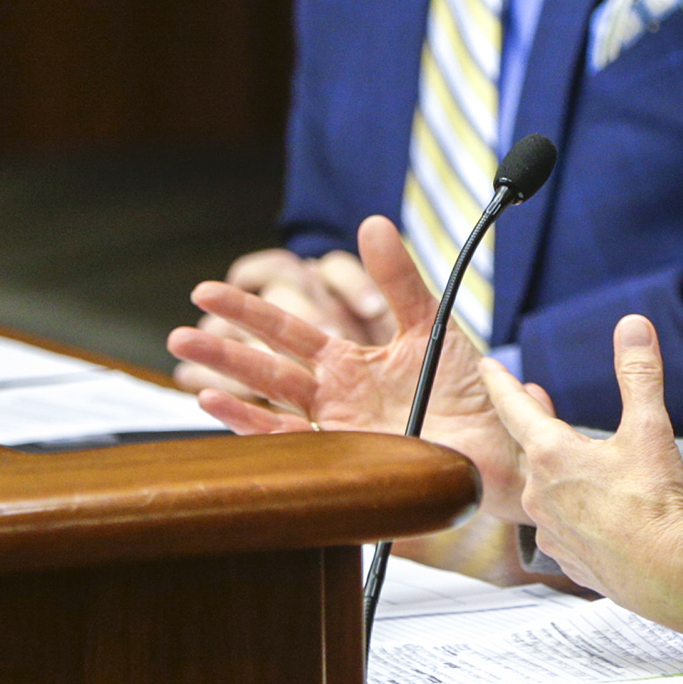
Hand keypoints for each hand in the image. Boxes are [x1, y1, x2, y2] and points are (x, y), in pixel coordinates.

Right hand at [165, 215, 529, 519]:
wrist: (500, 449)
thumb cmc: (471, 392)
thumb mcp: (432, 325)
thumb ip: (400, 279)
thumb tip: (372, 222)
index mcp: (353, 363)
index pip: (290, 331)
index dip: (252, 312)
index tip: (209, 290)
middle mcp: (336, 396)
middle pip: (269, 365)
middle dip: (226, 344)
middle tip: (182, 325)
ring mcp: (336, 429)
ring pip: (270, 400)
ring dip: (228, 379)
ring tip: (187, 355)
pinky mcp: (345, 461)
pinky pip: (289, 442)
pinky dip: (252, 423)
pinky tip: (217, 403)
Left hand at [478, 316, 682, 636]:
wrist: (665, 574)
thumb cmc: (653, 504)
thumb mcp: (650, 428)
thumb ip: (638, 374)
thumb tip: (633, 325)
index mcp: (553, 456)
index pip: (515, 408)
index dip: (502, 383)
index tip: (488, 367)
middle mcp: (540, 492)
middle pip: (533, 448)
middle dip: (537, 424)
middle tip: (537, 402)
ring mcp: (549, 529)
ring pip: (547, 489)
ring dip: (560, 471)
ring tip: (582, 462)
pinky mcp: (565, 556)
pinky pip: (561, 524)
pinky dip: (574, 510)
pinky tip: (596, 510)